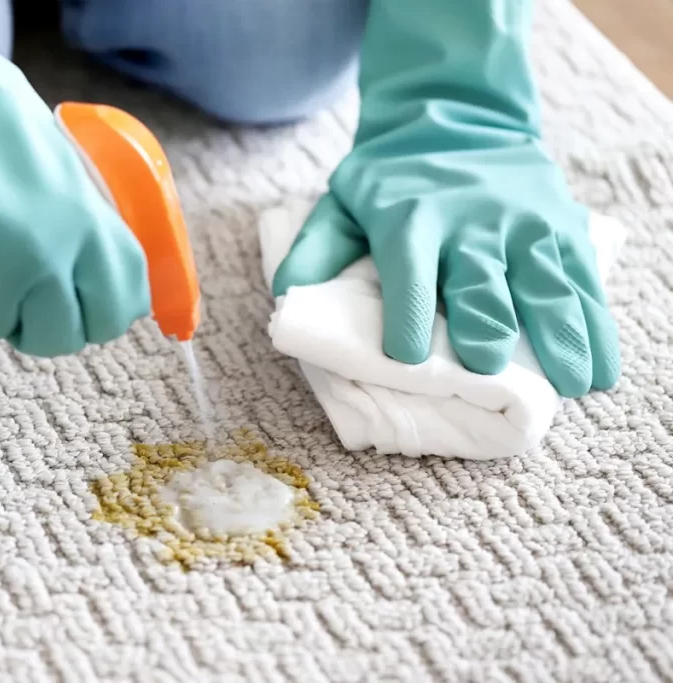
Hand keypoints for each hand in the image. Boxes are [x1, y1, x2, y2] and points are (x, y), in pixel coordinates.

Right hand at [0, 0, 149, 356]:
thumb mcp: (41, 140)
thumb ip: (66, 197)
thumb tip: (73, 224)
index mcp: (83, 218)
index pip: (121, 299)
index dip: (102, 308)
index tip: (83, 305)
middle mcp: (44, 265)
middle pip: (63, 334)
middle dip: (40, 318)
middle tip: (10, 286)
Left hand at [271, 0, 619, 398]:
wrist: (454, 112)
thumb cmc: (391, 178)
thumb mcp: (341, 201)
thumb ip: (315, 248)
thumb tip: (286, 294)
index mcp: (410, 222)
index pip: (408, 275)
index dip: (407, 317)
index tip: (407, 357)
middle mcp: (470, 223)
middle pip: (480, 281)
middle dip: (483, 324)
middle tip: (486, 363)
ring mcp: (522, 224)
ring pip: (545, 284)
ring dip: (560, 334)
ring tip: (572, 382)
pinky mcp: (560, 226)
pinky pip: (583, 279)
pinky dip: (597, 324)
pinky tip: (603, 366)